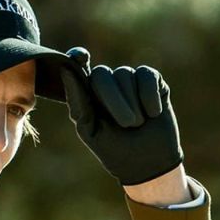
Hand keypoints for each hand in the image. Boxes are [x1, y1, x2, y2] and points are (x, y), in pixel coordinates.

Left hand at [57, 46, 183, 187]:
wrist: (148, 162)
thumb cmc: (115, 151)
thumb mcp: (91, 131)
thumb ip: (78, 104)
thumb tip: (67, 71)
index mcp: (89, 97)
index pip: (80, 69)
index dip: (78, 59)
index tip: (81, 56)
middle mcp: (108, 84)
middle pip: (102, 74)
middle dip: (114, 100)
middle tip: (127, 124)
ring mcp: (130, 80)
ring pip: (125, 75)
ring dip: (133, 105)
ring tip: (138, 124)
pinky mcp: (152, 79)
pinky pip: (147, 76)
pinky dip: (149, 97)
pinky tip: (153, 114)